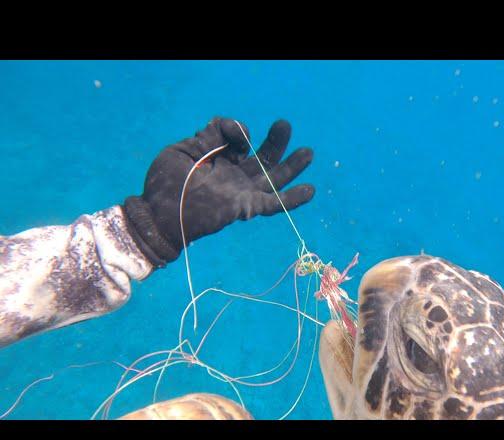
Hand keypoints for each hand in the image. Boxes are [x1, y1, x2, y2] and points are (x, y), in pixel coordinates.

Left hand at [123, 117, 314, 266]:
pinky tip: (310, 190)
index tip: (232, 133)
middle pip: (263, 157)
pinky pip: (274, 204)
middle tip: (284, 125)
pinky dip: (292, 199)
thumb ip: (209, 136)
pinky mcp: (246, 207)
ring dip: (291, 166)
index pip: (238, 138)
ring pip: (273, 178)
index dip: (236, 130)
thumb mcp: (184, 150)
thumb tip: (237, 131)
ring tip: (308, 152)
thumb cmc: (164, 184)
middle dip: (276, 142)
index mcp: (219, 159)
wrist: (159, 215)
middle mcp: (234, 174)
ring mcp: (242, 191)